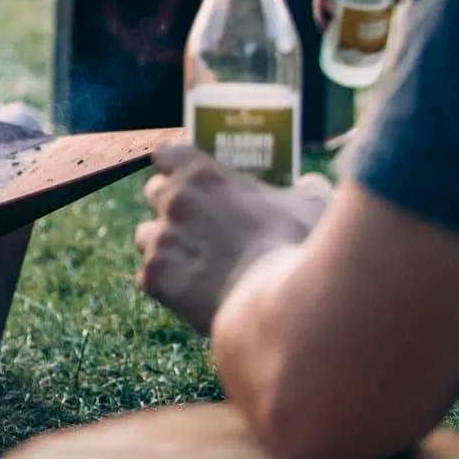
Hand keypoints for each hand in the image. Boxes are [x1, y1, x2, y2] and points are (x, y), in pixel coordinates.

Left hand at [135, 143, 331, 334]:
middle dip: (171, 204)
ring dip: (164, 243)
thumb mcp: (313, 206)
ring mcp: (161, 240)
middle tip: (199, 223)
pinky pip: (150, 276)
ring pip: (146, 234)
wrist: (285, 305)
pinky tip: (193, 293)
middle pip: (154, 192)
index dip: (176, 165)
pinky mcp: (156, 278)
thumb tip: (310, 185)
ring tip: (194, 262)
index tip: (188, 176)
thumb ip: (305, 188)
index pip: (168, 154)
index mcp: (202, 174)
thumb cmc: (300, 247)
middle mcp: (173, 201)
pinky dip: (168, 284)